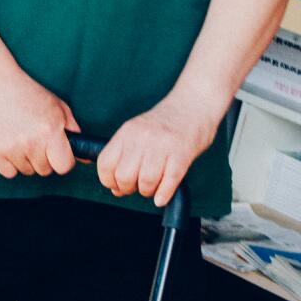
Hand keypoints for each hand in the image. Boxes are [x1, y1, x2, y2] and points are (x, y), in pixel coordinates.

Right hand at [0, 67, 76, 181]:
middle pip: (45, 170)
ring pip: (27, 171)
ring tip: (21, 138)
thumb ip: (73, 131)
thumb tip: (85, 157)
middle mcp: (32, 142)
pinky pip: (9, 173)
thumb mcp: (57, 106)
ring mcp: (12, 148)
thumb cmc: (27, 93)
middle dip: (43, 158)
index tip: (57, 152)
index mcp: (51, 130)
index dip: (63, 160)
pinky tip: (9, 144)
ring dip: (26, 160)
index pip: (64, 166)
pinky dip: (9, 163)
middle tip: (35, 139)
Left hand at [98, 92, 217, 207]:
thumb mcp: (138, 131)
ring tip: (154, 186)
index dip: (110, 181)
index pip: (105, 164)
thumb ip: (125, 157)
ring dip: (148, 192)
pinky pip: (169, 182)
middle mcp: (142, 137)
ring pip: (146, 182)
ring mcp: (162, 145)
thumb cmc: (167, 123)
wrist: (195, 103)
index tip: (118, 185)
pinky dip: (163, 195)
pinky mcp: (182, 153)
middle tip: (138, 185)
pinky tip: (162, 197)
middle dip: (129, 189)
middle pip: (124, 177)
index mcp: (127, 132)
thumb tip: (116, 189)